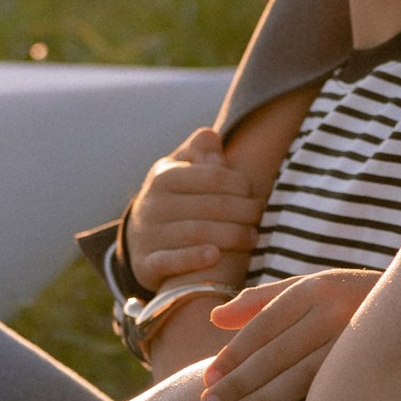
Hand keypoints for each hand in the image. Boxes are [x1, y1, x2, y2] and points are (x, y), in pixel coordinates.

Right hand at [125, 127, 265, 291]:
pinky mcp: (147, 263)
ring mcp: (149, 234)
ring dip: (231, 236)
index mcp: (164, 177)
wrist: (139, 239)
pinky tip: (216, 256)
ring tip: (253, 238)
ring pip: (196, 233)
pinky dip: (194, 258)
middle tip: (261, 216)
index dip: (240, 184)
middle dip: (243, 211)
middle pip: (210, 206)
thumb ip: (199, 150)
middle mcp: (153, 204)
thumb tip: (214, 137)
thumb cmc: (174, 196)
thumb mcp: (179, 168)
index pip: (212, 176)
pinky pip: (171, 261)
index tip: (256, 192)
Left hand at [197, 271, 378, 400]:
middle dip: (241, 382)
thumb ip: (260, 302)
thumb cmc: (347, 301)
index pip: (265, 325)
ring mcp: (357, 343)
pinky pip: (333, 394)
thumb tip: (215, 319)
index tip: (208, 378)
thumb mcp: (309, 289)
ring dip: (265, 400)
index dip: (234, 353)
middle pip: (278, 352)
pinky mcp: (372, 370)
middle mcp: (337, 313)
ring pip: (302, 376)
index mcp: (316, 290)